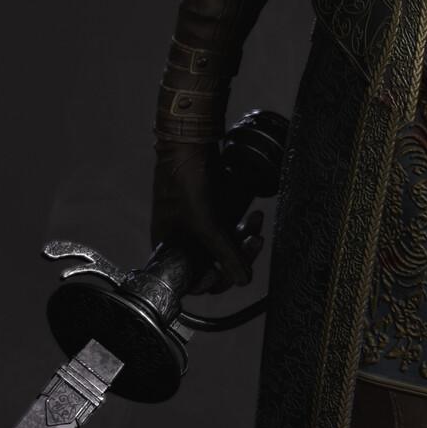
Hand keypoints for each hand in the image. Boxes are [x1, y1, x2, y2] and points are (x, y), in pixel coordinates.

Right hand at [150, 139, 251, 290]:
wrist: (190, 145)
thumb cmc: (186, 184)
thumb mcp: (208, 225)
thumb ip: (227, 254)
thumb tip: (244, 280)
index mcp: (169, 250)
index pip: (190, 281)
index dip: (212, 282)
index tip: (225, 274)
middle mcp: (182, 241)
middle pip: (214, 264)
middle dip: (237, 256)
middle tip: (254, 244)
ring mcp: (198, 226)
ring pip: (226, 246)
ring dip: (245, 238)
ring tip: (257, 223)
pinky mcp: (212, 212)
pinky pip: (230, 228)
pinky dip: (244, 225)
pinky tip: (255, 214)